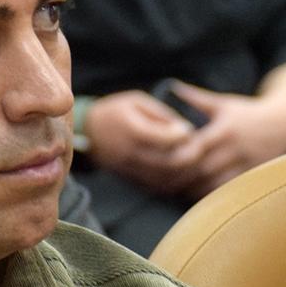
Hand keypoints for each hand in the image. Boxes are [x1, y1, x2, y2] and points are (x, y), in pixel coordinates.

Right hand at [83, 91, 197, 194]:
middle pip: (169, 162)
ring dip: (184, 171)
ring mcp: (130, 168)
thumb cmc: (115, 112)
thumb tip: (185, 129)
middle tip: (199, 146)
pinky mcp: (130, 178)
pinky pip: (157, 184)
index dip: (183, 135)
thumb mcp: (137, 101)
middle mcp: (131, 152)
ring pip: (165, 177)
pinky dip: (173, 180)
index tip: (190, 129)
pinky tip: (180, 171)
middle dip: (189, 156)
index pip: (165, 138)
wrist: (86, 132)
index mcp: (132, 129)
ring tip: (193, 158)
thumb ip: (161, 114)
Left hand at [162, 81, 285, 196]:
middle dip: (182, 177)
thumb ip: (197, 99)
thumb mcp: (224, 103)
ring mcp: (246, 164)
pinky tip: (197, 194)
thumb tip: (171, 88)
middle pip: (204, 169)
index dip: (179, 156)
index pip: (197, 147)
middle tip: (162, 182)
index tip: (162, 161)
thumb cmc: (248, 113)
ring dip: (194, 189)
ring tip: (176, 190)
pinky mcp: (253, 175)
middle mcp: (236, 148)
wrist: (285, 123)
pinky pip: (228, 190)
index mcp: (225, 129)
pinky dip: (210, 194)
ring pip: (215, 184)